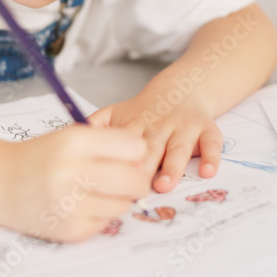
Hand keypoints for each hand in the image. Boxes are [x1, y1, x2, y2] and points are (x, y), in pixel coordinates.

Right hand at [0, 125, 149, 242]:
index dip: (135, 152)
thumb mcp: (70, 136)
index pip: (134, 147)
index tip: (127, 156)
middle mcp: (72, 172)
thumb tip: (146, 160)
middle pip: (135, 180)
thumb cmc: (39, 156)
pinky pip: (106, 223)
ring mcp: (70, 204)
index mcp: (75, 141)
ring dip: (117, 199)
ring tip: (95, 191)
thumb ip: (108, 143)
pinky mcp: (70, 229)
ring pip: (124, 204)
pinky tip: (79, 205)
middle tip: (126, 180)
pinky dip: (98, 214)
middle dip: (136, 181)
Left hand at [88, 98, 221, 193]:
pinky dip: (212, 156)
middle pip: (152, 148)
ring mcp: (185, 128)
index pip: (126, 144)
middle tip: (136, 189)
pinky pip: (213, 143)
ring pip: (180, 148)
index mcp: (137, 125)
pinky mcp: (207, 129)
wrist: (183, 88)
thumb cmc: (146, 111)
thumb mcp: (117, 113)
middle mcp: (161, 126)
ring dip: (173, 166)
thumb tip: (64, 138)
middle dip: (144, 168)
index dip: (120, 161)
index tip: (111, 179)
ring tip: (165, 184)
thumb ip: (95, 127)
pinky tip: (208, 172)